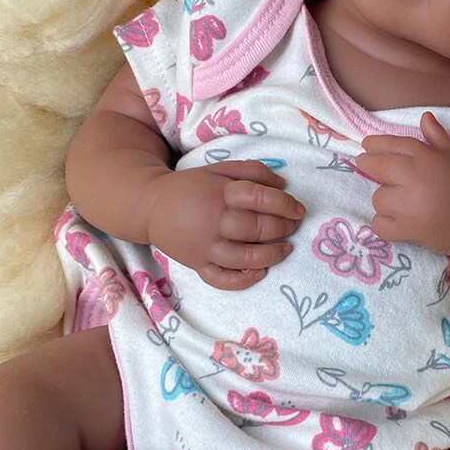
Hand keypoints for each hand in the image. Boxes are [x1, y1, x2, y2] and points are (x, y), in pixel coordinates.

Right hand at [145, 160, 304, 289]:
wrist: (150, 207)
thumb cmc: (192, 187)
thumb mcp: (219, 169)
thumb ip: (252, 171)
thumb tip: (283, 184)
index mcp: (220, 193)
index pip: (260, 198)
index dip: (285, 204)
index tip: (299, 209)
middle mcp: (213, 221)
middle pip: (257, 229)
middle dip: (283, 228)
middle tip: (294, 226)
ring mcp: (205, 246)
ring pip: (245, 258)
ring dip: (272, 255)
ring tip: (285, 249)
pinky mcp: (197, 265)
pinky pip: (222, 279)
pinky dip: (244, 280)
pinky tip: (260, 271)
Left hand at [355, 112, 449, 256]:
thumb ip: (436, 138)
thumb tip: (425, 116)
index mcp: (426, 159)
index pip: (394, 145)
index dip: (376, 144)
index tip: (366, 145)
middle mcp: (414, 178)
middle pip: (378, 168)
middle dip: (369, 165)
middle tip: (366, 165)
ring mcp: (407, 206)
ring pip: (378, 198)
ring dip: (385, 200)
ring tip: (403, 203)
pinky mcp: (404, 229)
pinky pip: (378, 223)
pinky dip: (385, 224)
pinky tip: (399, 222)